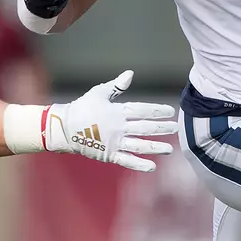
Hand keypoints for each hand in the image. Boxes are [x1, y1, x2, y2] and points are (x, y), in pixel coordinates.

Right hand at [45, 70, 176, 171]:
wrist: (64, 127)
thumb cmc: (82, 108)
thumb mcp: (98, 93)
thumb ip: (116, 85)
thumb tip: (130, 74)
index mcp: (117, 111)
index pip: (141, 110)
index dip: (157, 110)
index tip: (170, 111)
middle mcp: (118, 127)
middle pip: (144, 128)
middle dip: (161, 128)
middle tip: (175, 128)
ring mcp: (114, 142)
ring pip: (139, 145)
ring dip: (155, 147)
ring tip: (169, 149)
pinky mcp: (109, 154)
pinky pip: (126, 160)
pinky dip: (139, 164)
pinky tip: (152, 167)